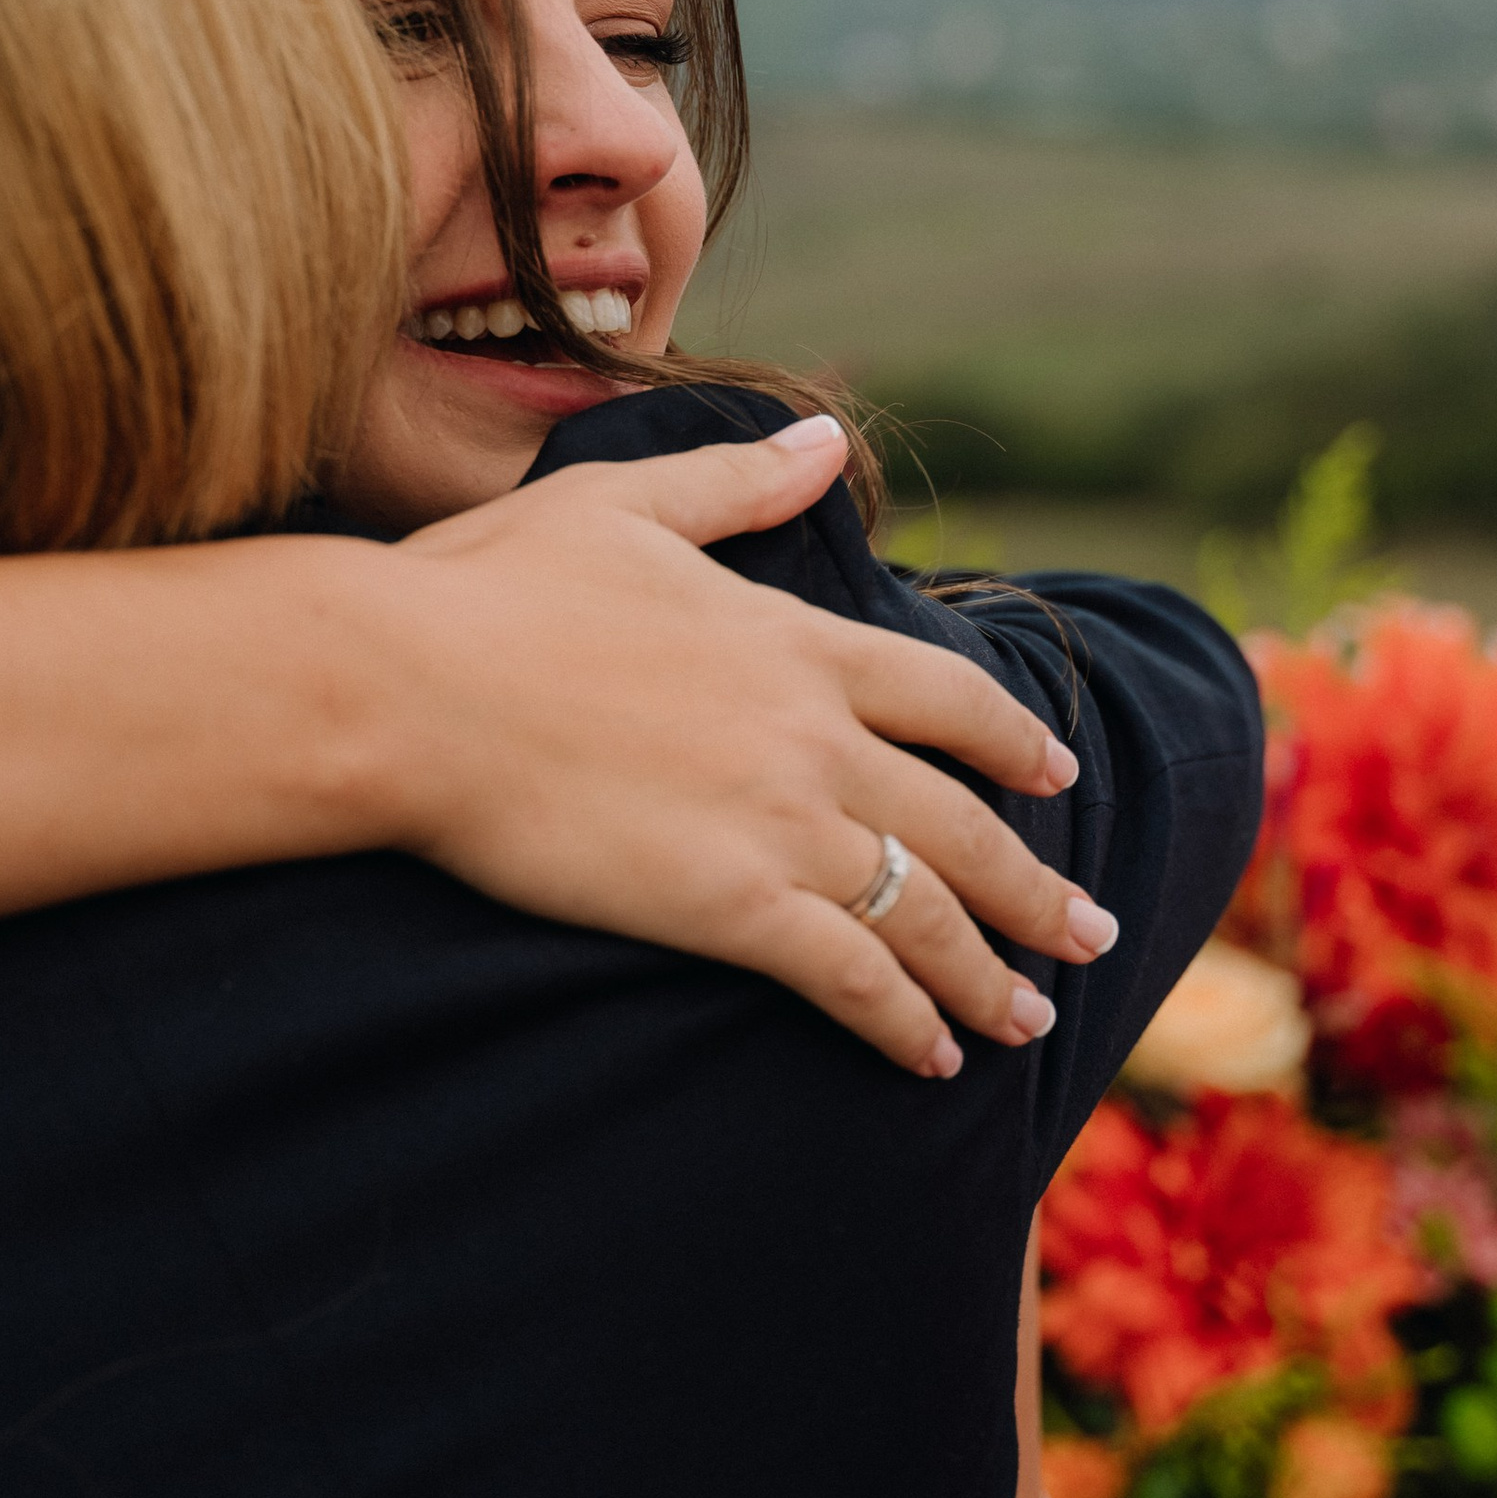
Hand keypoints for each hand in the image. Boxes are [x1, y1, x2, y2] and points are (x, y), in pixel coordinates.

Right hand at [365, 419, 1106, 1076]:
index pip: (947, 697)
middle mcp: (813, 734)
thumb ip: (740, 481)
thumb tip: (830, 441)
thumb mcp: (622, 504)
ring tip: (1031, 1015)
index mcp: (794, 641)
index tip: (1058, 775)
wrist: (406, 685)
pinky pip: (852, 977)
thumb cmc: (486, 588)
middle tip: (1090, 929)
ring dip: (991, 970)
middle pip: (965, 821)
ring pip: (927, 910)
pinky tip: (933, 1057)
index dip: (1015, 742)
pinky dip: (904, 1020)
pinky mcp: (729, 906)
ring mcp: (779, 823)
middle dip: (1038, 888)